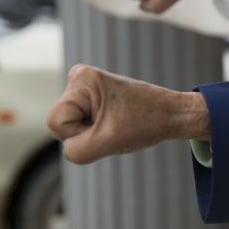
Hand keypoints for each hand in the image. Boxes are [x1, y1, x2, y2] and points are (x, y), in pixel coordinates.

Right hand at [48, 65, 210, 164]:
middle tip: (115, 124)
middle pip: (60, 125)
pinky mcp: (91, 97)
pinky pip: (80, 125)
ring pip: (70, 127)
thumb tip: (68, 144)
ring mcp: (85, 87)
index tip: (109, 124)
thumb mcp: (106, 143)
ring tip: (117, 122)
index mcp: (81, 80)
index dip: (80, 133)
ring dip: (92, 133)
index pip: (55, 124)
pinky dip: (97, 130)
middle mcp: (79, 78)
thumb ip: (74, 150)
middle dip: (86, 133)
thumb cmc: (146, 124)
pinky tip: (116, 122)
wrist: (173, 114)